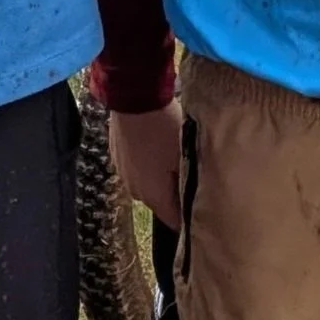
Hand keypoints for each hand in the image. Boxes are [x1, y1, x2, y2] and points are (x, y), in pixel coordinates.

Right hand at [111, 102, 184, 228]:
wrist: (134, 97)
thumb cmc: (165, 127)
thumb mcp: (186, 155)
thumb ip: (190, 183)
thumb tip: (195, 200)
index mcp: (154, 196)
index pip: (174, 222)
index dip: (189, 218)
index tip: (203, 209)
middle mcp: (135, 191)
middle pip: (160, 203)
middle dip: (175, 194)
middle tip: (193, 177)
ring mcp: (123, 174)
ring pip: (147, 184)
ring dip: (160, 178)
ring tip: (174, 159)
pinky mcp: (117, 157)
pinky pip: (137, 168)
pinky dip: (147, 164)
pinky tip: (156, 146)